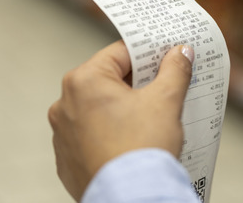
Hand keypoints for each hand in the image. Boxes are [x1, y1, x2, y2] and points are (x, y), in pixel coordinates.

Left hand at [48, 41, 194, 200]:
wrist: (130, 199)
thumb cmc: (141, 149)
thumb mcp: (165, 101)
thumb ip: (174, 70)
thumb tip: (180, 53)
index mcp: (83, 81)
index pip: (120, 53)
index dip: (147, 54)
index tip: (165, 58)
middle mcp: (64, 104)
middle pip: (107, 81)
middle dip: (135, 84)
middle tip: (163, 88)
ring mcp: (62, 133)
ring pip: (97, 110)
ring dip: (120, 111)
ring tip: (148, 121)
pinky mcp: (66, 159)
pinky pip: (90, 138)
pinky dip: (108, 136)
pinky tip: (130, 143)